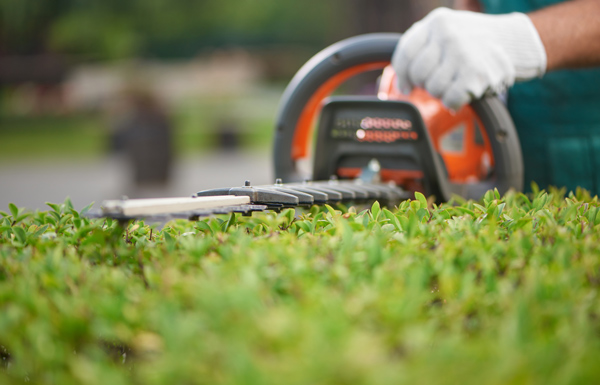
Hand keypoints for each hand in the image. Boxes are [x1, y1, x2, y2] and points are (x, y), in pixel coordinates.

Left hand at [392, 8, 546, 109]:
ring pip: (433, 88)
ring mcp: (462, 54)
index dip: (403, 74)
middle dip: (426, 84)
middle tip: (441, 82)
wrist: (517, 42)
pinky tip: (463, 93)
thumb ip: (423, 47)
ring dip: (442, 92)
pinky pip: (449, 99)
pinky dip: (454, 102)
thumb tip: (402, 83)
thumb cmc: (475, 42)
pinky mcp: (475, 74)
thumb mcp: (447, 30)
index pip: (405, 53)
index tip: (407, 86)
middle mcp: (448, 34)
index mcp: (436, 22)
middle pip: (418, 74)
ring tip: (456, 83)